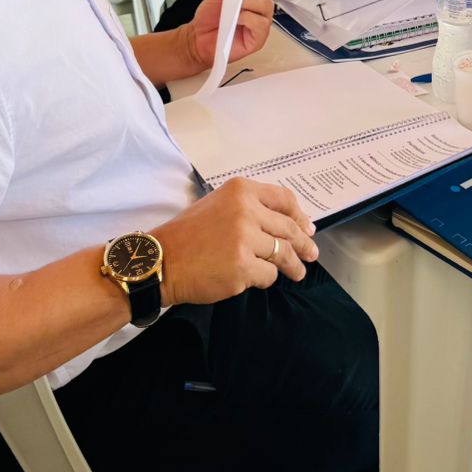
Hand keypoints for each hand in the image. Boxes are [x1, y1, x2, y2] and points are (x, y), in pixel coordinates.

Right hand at [158, 178, 318, 303]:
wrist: (160, 261)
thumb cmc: (186, 236)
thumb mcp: (217, 206)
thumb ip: (249, 209)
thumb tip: (286, 224)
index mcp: (240, 191)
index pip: (284, 199)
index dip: (299, 216)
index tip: (307, 227)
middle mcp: (245, 211)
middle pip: (288, 228)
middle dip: (304, 244)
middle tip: (311, 253)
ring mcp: (245, 239)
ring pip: (283, 253)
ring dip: (293, 266)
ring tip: (297, 273)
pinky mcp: (243, 267)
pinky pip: (268, 275)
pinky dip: (265, 279)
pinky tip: (256, 279)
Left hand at [182, 0, 273, 73]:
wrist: (199, 38)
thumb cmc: (209, 19)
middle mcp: (259, 7)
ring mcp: (261, 22)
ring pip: (265, 5)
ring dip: (249, 1)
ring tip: (235, 5)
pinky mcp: (259, 37)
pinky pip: (260, 23)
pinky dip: (248, 18)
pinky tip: (237, 19)